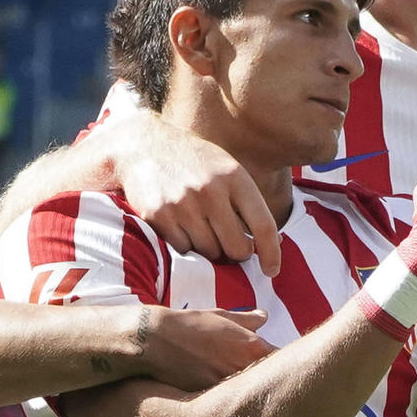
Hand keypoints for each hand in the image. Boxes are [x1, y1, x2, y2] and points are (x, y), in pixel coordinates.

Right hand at [105, 112, 282, 275]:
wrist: (143, 146)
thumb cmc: (194, 162)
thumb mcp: (227, 170)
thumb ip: (247, 203)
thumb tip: (271, 243)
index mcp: (235, 177)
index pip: (263, 225)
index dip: (272, 253)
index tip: (272, 270)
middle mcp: (210, 191)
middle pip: (237, 248)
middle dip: (237, 254)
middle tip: (231, 245)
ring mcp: (183, 205)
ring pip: (210, 252)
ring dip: (210, 249)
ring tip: (202, 228)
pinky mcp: (158, 216)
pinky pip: (183, 250)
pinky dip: (186, 245)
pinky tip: (182, 225)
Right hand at [136, 306, 271, 391]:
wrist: (155, 341)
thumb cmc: (188, 325)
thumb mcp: (220, 316)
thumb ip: (246, 320)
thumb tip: (264, 316)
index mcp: (252, 347)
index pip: (282, 362)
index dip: (284, 366)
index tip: (281, 367)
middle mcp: (244, 368)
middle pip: (269, 383)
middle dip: (268, 383)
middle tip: (264, 384)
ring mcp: (228, 385)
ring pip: (248, 395)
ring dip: (247, 394)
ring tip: (243, 394)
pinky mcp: (211, 398)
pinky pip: (227, 403)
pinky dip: (227, 402)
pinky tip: (223, 401)